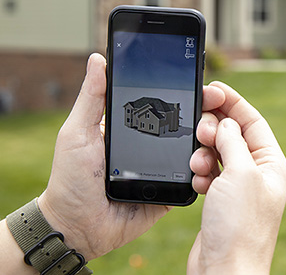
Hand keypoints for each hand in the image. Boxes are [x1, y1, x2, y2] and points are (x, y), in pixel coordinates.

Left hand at [37, 54, 225, 259]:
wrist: (74, 227)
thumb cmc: (70, 178)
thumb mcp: (77, 132)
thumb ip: (91, 97)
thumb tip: (98, 58)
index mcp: (135, 126)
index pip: (166, 104)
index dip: (187, 92)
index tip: (205, 82)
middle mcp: (154, 145)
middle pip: (189, 124)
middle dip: (206, 114)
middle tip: (215, 107)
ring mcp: (165, 170)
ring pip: (198, 151)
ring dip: (208, 141)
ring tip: (207, 137)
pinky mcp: (171, 193)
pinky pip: (194, 181)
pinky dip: (204, 172)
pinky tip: (205, 164)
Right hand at [188, 82, 285, 274]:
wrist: (224, 272)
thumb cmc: (240, 227)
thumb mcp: (240, 174)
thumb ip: (233, 141)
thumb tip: (225, 121)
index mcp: (272, 164)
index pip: (253, 121)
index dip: (233, 102)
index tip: (212, 89)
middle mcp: (258, 174)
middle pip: (234, 135)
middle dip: (214, 130)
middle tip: (200, 131)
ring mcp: (239, 189)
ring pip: (218, 154)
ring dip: (204, 153)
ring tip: (199, 164)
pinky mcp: (220, 202)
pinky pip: (208, 174)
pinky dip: (200, 172)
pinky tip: (197, 180)